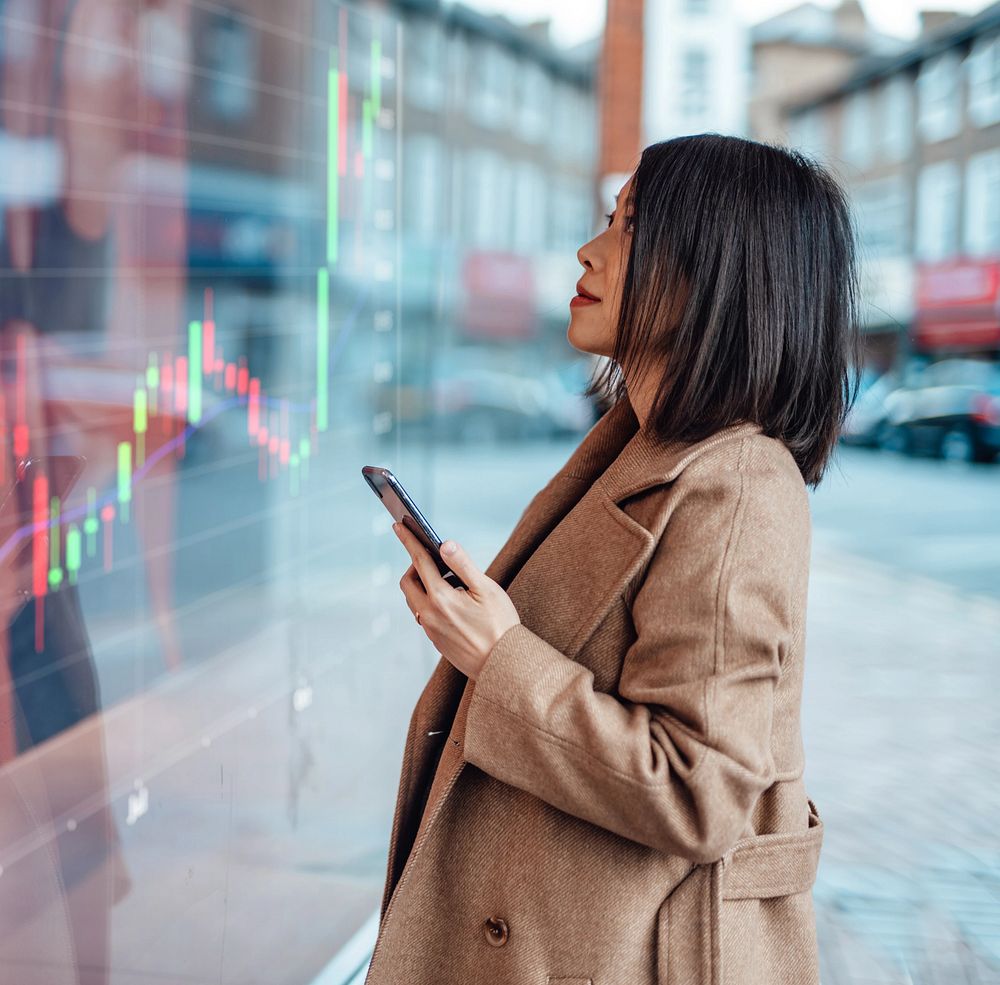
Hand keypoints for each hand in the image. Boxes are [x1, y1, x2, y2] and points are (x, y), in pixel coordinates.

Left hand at [393, 521, 520, 680]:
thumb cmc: (500, 625)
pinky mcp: (435, 640)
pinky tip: (451, 600)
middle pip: (408, 582)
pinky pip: (422, 614)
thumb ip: (463, 565)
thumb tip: (444, 544)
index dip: (409, 540)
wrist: (503, 666)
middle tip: (434, 558)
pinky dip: (429, 600)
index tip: (398, 525)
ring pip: (413, 600)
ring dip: (422, 584)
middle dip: (415, 565)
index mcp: (441, 598)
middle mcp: (429, 614)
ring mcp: (430, 629)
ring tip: (449, 580)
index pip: (419, 561)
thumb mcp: (486, 589)